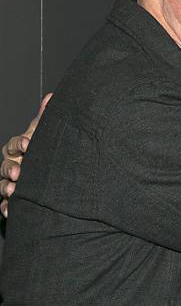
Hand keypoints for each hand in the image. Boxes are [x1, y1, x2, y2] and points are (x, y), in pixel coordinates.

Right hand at [0, 93, 50, 217]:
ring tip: (13, 190)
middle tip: (17, 172)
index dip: (19, 143)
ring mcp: (10, 181)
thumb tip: (51, 97)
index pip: (13, 144)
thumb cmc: (44, 147)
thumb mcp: (45, 133)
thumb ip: (45, 118)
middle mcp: (12, 164)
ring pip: (2, 185)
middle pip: (4, 165)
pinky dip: (7, 207)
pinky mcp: (13, 197)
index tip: (27, 143)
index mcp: (19, 148)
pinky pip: (5, 204)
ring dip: (5, 188)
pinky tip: (11, 209)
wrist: (51, 168)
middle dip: (9, 168)